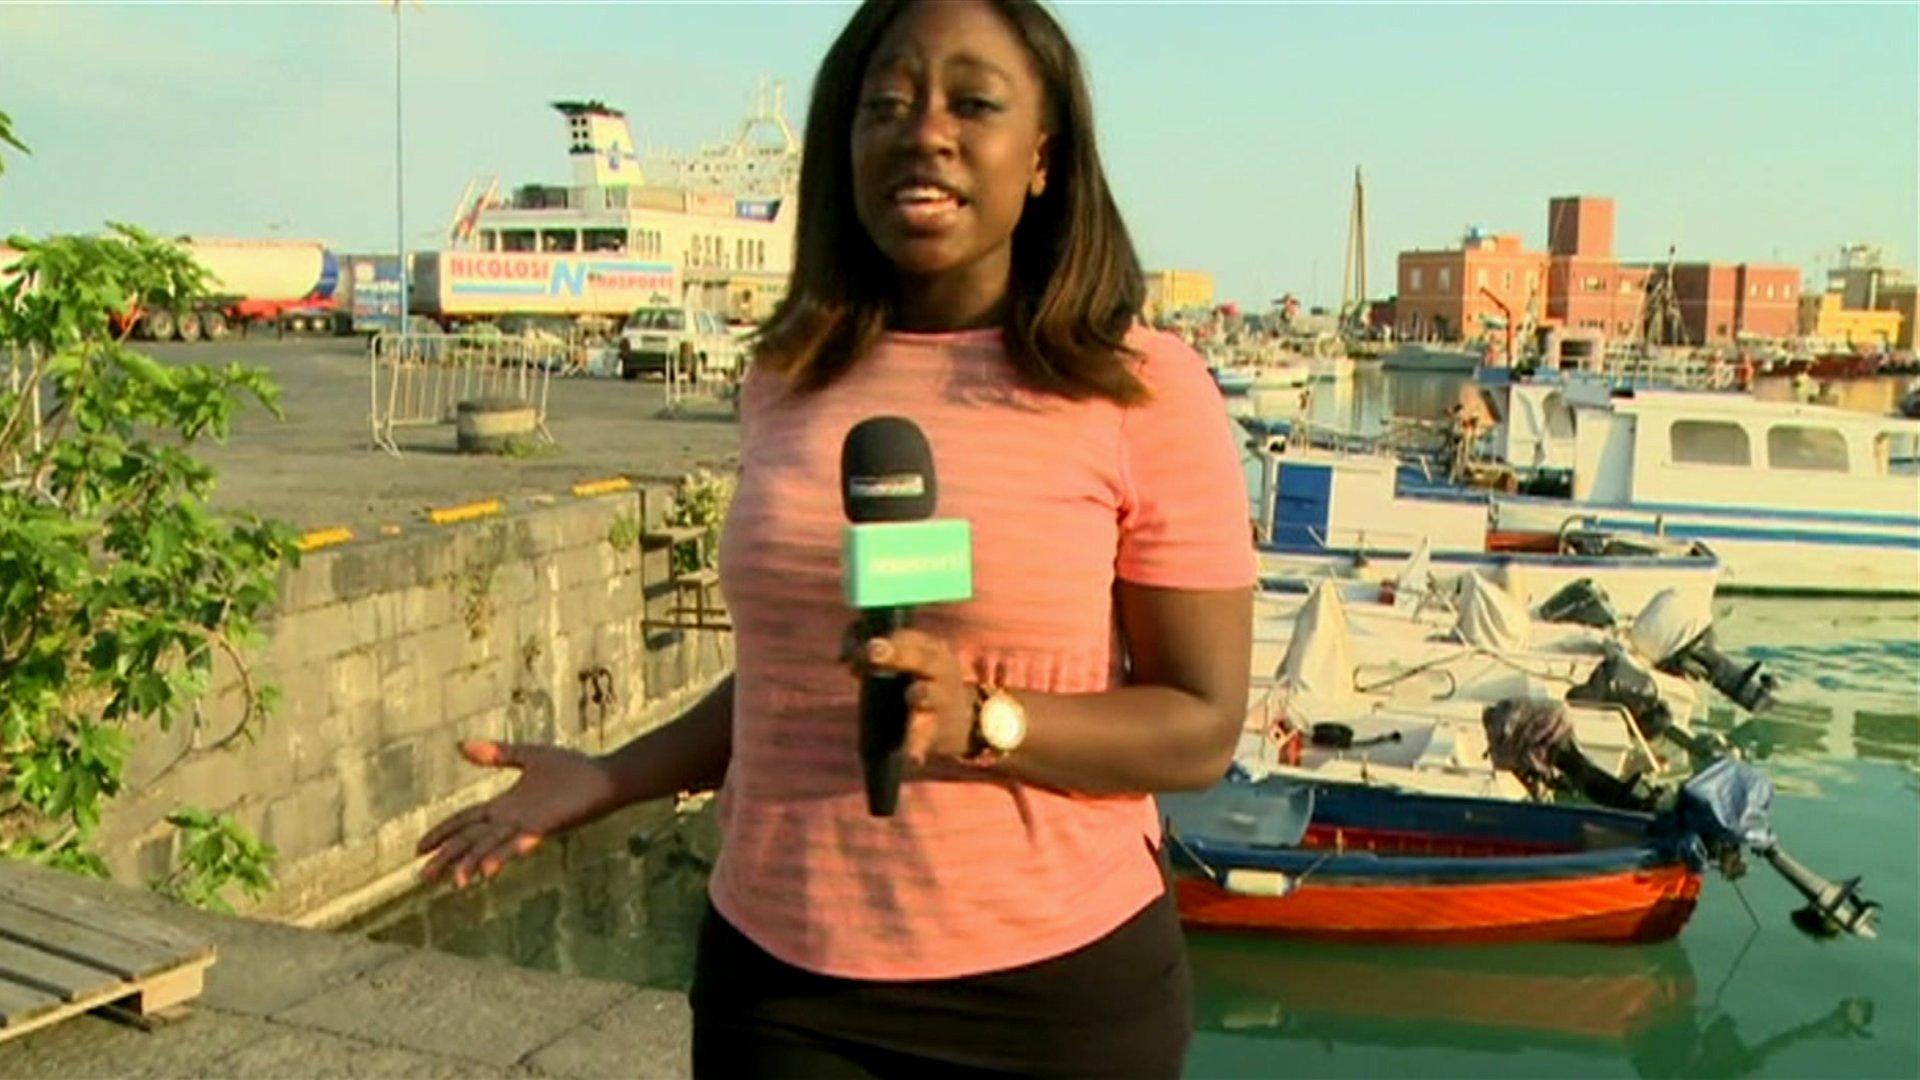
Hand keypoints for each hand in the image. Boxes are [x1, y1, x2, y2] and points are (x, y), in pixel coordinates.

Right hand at [415, 740, 617, 887]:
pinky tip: (487, 870)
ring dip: (472, 863)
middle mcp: (511, 820)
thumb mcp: (529, 756)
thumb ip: (497, 754)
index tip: (419, 849)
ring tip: (455, 882)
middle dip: (448, 857)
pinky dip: (503, 855)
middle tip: (423, 877)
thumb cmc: (572, 769)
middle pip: (471, 840)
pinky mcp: (545, 827)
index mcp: (504, 806)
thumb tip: (461, 746)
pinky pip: (520, 843)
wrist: (605, 778)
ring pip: (491, 847)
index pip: (465, 822)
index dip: (442, 833)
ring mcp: (527, 825)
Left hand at [845, 628, 974, 764]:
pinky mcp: (937, 730)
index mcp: (930, 649)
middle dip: (896, 653)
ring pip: (928, 694)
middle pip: (920, 658)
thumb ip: (875, 656)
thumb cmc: (923, 683)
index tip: (855, 653)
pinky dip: (918, 746)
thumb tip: (843, 658)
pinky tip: (912, 757)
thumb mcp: (910, 663)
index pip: (904, 637)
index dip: (880, 641)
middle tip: (873, 652)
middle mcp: (939, 670)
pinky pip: (927, 737)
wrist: (965, 720)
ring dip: (919, 693)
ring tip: (912, 695)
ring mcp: (941, 700)